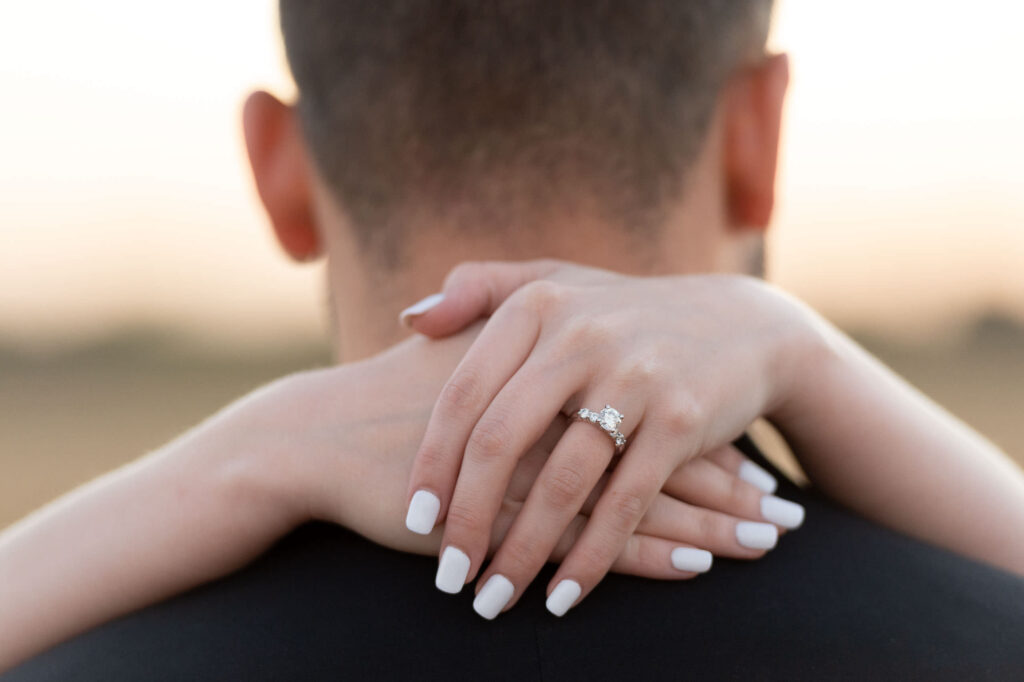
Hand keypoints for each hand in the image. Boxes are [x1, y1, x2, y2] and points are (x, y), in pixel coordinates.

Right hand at [0, 321, 776, 670]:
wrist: (324, 439)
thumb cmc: (393, 404)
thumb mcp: (462, 362)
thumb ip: (520, 359)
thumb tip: (569, 371)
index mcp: (555, 373)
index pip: (651, 405)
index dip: (708, 435)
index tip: (756, 460)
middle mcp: (559, 410)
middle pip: (667, 451)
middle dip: (734, 486)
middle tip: (789, 512)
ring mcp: (538, 460)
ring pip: (648, 494)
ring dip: (716, 523)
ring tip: (771, 541)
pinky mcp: (514, 509)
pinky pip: (597, 532)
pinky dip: (655, 550)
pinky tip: (701, 564)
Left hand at [403, 260, 813, 617]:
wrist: (743, 325)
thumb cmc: (626, 314)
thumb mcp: (555, 281)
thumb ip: (479, 289)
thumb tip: (411, 321)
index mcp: (539, 306)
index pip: (465, 394)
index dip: (433, 462)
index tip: (415, 516)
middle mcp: (581, 337)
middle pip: (501, 442)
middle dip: (467, 518)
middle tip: (447, 573)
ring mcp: (636, 378)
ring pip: (562, 483)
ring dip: (522, 552)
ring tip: (493, 598)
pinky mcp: (682, 421)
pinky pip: (625, 505)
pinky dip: (591, 559)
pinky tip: (562, 597)